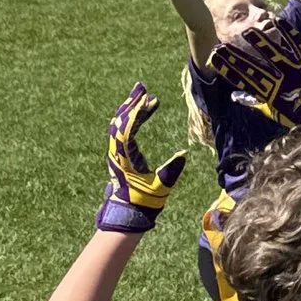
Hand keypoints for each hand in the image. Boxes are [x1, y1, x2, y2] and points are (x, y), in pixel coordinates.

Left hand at [98, 84, 187, 231]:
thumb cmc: (143, 203)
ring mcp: (117, 152)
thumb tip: (183, 156)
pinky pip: (125, 131)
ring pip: (121, 124)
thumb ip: (170, 172)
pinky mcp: (121, 154)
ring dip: (131, 109)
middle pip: (120, 121)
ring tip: (144, 95)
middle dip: (131, 103)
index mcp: (123, 158)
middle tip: (142, 87)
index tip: (147, 99)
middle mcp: (116, 152)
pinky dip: (134, 119)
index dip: (136, 113)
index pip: (127, 129)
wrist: (128, 213)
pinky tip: (144, 112)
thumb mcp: (159, 188)